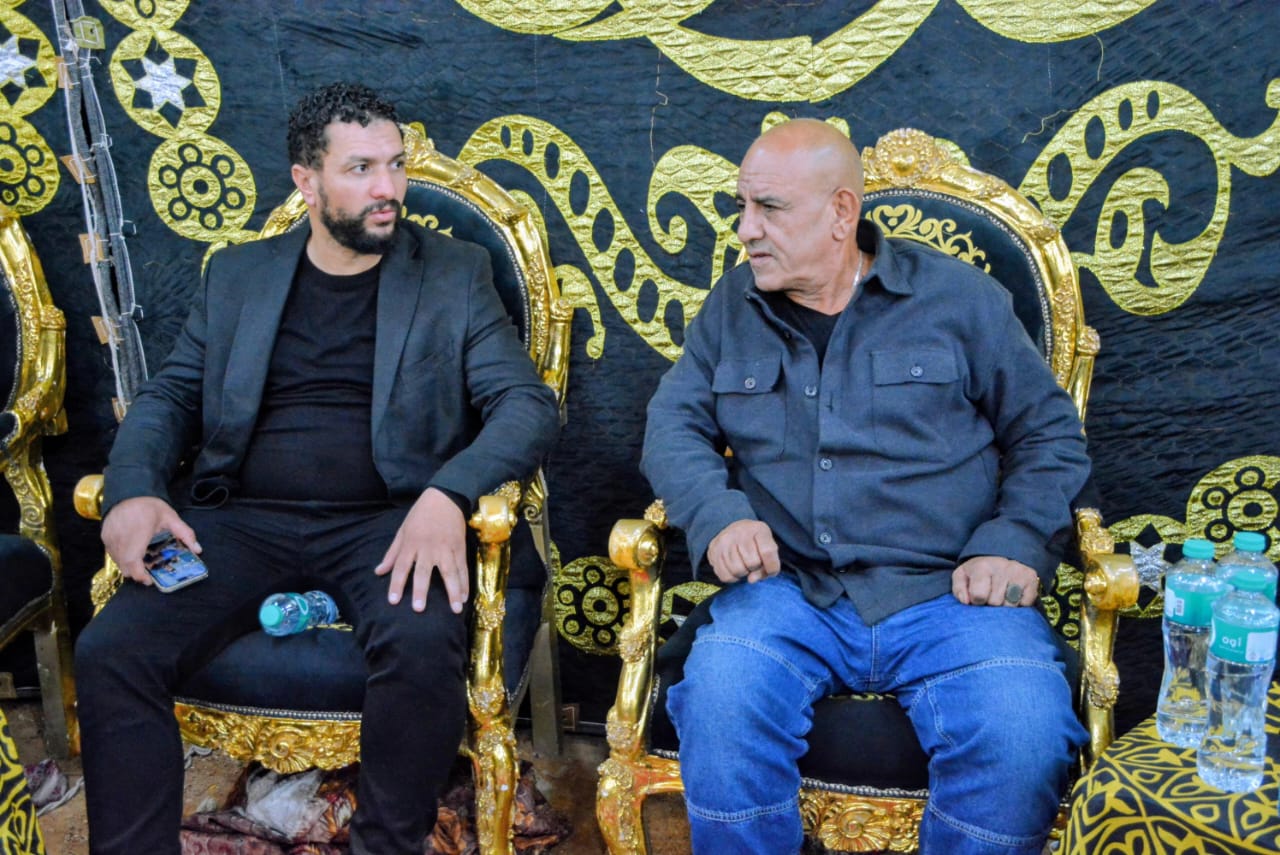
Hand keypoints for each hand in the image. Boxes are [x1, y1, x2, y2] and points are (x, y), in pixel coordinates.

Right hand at [101, 496, 199, 585]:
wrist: (127, 492)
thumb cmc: (149, 506)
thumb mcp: (171, 517)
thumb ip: (185, 533)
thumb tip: (198, 549)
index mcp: (139, 532)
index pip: (133, 560)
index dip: (140, 574)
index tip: (150, 580)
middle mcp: (121, 537)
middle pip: (125, 565)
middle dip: (137, 573)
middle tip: (149, 574)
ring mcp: (110, 538)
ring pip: (117, 562)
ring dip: (129, 567)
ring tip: (141, 563)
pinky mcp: (104, 537)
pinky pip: (112, 554)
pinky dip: (121, 558)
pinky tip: (132, 553)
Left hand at [375, 487, 467, 613]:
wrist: (445, 498)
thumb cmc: (420, 515)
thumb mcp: (402, 531)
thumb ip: (392, 553)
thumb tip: (378, 572)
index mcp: (411, 543)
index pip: (401, 567)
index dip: (396, 584)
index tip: (393, 601)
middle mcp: (428, 548)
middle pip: (423, 571)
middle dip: (421, 590)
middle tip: (419, 608)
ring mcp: (446, 548)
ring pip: (449, 572)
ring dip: (453, 591)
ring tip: (455, 609)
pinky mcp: (459, 548)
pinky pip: (462, 568)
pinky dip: (465, 583)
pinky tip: (465, 596)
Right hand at [707, 519, 780, 583]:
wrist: (734, 532)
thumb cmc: (756, 544)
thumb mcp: (768, 549)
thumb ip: (768, 567)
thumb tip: (751, 580)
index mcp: (759, 529)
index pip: (768, 551)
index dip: (772, 566)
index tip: (771, 569)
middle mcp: (740, 531)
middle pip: (752, 563)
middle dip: (755, 568)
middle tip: (753, 563)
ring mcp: (724, 540)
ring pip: (737, 570)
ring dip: (743, 573)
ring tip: (743, 565)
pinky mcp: (713, 550)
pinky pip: (725, 575)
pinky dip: (732, 578)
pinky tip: (734, 569)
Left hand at [952, 555, 1038, 606]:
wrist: (1000, 555)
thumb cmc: (978, 571)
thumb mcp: (962, 576)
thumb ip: (959, 590)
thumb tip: (967, 602)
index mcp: (982, 566)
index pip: (979, 596)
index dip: (977, 601)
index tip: (978, 596)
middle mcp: (1002, 567)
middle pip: (995, 602)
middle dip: (991, 603)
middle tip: (991, 593)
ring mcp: (1019, 573)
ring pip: (1011, 605)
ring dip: (1005, 605)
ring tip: (1001, 594)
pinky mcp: (1032, 579)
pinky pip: (1025, 604)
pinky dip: (1019, 604)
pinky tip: (1014, 594)